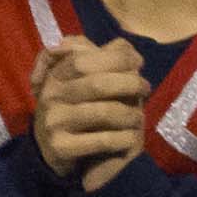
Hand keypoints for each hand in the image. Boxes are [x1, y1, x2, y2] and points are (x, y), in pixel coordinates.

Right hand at [32, 37, 150, 192]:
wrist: (53, 151)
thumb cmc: (77, 109)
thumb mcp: (82, 80)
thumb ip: (99, 58)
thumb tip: (123, 44)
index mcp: (56, 75)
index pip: (83, 59)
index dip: (116, 58)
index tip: (139, 63)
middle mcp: (51, 96)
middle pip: (97, 84)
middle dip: (130, 84)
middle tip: (145, 89)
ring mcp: (54, 122)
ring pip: (104, 112)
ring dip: (132, 115)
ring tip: (138, 117)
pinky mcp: (61, 147)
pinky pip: (104, 140)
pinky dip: (126, 138)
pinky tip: (132, 138)